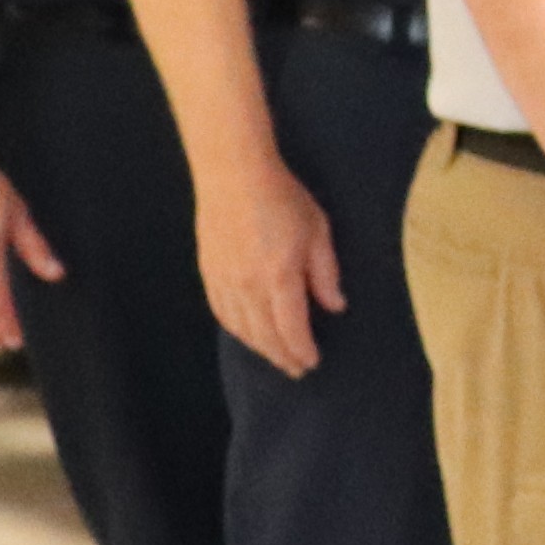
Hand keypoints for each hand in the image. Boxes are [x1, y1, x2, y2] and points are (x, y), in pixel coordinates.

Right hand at [195, 154, 345, 381]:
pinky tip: (247, 334)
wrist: (233, 175)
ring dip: (259, 347)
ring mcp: (224, 281)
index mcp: (279, 277)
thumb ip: (325, 273)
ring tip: (276, 356)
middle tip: (296, 369)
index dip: (301, 349)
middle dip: (282, 356)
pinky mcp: (209, 273)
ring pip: (241, 328)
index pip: (291, 328)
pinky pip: (222, 312)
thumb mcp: (318, 232)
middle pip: (264, 334)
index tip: (311, 362)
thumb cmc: (283, 198)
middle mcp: (248, 286)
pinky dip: (236, 329)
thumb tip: (335, 306)